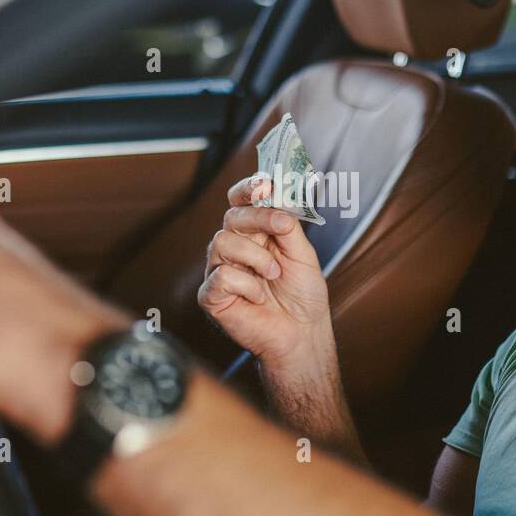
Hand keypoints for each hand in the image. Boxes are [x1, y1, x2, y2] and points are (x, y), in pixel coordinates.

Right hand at [197, 175, 330, 365]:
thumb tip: (276, 199)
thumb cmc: (302, 295)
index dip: (247, 188)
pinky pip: (221, 276)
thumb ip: (288, 225)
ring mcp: (220, 269)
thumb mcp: (303, 253)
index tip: (263, 183)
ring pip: (223, 242)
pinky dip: (246, 285)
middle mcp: (234, 247)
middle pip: (231, 215)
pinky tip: (258, 297)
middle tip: (282, 227)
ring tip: (273, 275)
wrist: (302, 332)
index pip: (240, 201)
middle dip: (259, 217)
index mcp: (254, 233)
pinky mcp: (211, 295)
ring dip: (257, 257)